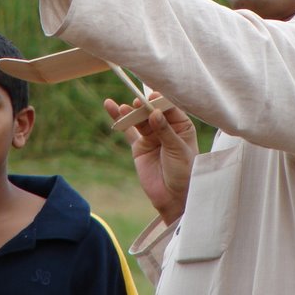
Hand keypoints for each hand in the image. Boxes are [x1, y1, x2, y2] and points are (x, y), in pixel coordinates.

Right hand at [104, 94, 198, 224]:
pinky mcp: (139, 146)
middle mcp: (166, 127)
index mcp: (182, 125)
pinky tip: (111, 106)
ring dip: (131, 112)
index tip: (152, 97)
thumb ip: (165, 131)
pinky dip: (119, 119)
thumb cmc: (184, 172)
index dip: (161, 101)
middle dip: (145, 106)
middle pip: (152, 111)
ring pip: (139, 119)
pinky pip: (128, 130)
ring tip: (124, 108)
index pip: (170, 108)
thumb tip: (154, 112)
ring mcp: (151, 136)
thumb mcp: (178, 150)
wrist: (174, 197)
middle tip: (138, 103)